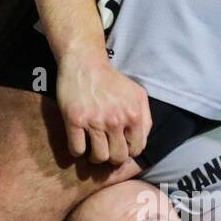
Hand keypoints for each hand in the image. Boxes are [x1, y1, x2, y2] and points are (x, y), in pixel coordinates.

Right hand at [55, 49, 151, 165]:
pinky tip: (79, 141)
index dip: (128, 151)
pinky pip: (77, 150)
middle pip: (117, 158)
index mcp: (133, 115)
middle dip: (112, 157)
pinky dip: (77, 151)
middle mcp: (115, 120)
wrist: (85, 62)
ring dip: (95, 157)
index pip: (136, 150)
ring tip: (92, 148)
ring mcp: (94, 121)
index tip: (120, 146)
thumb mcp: (137, 95)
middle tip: (106, 149)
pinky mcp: (74, 120)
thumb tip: (141, 142)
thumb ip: (145, 119)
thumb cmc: (111, 80)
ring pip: (98, 157)